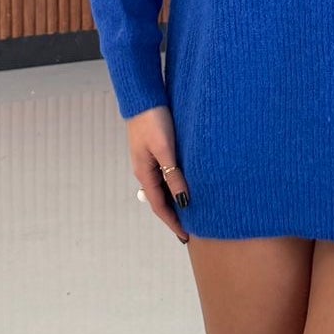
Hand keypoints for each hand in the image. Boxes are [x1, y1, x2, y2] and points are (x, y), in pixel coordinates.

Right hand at [126, 105, 190, 244]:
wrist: (143, 96)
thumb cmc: (153, 119)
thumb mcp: (165, 149)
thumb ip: (174, 175)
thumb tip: (184, 201)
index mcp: (144, 172)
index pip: (160, 206)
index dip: (172, 222)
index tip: (185, 236)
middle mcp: (145, 170)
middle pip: (161, 200)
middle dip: (174, 216)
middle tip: (190, 231)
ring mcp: (149, 160)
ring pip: (163, 188)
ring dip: (175, 201)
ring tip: (190, 213)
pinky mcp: (155, 150)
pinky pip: (166, 175)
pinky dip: (175, 186)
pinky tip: (185, 186)